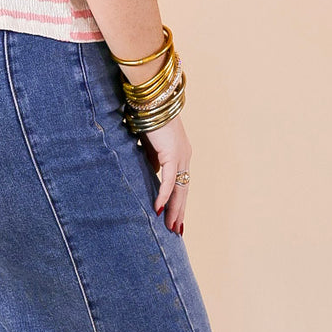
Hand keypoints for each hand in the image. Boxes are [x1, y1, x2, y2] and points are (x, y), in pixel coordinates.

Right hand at [139, 112, 191, 234]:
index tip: (173, 216)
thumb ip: (151, 158)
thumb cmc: (148, 116)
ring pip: (179, 189)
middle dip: (179, 211)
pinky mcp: (172, 154)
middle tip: (176, 230)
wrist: (152, 101)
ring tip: (170, 227)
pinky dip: (163, 196)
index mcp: (179, 154)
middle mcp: (184, 157)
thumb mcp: (149, 143)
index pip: (180, 183)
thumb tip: (148, 172)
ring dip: (174, 209)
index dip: (177, 200)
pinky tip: (158, 209)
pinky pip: (168, 181)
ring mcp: (180, 156)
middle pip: (183, 190)